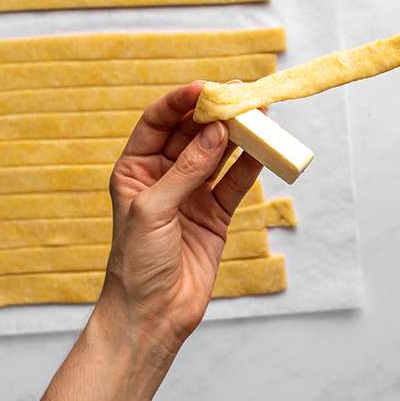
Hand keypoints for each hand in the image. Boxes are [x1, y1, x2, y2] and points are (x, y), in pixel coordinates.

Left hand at [41, 83, 262, 400]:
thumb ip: (188, 170)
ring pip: (218, 157)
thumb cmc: (137, 263)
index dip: (181, 102)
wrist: (153, 312)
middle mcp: (163, 178)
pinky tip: (264, 152)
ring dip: (238, 138)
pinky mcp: (215, 217)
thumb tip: (216, 132)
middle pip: (193, 135)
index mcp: (135, 169)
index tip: (206, 88)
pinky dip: (250, 168)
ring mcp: (191, 197)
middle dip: (216, 115)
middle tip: (242, 98)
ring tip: (261, 118)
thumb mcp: (155, 210)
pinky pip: (235, 185)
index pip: (159, 123)